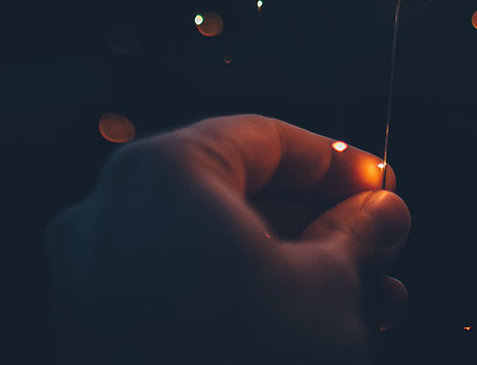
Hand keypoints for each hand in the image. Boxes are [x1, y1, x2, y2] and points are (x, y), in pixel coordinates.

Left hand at [46, 115, 410, 364]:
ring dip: (296, 265)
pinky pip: (184, 290)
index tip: (382, 186)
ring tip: (369, 297)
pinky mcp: (97, 336)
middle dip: (323, 222)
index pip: (264, 139)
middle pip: (239, 193)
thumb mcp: (331, 288)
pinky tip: (316, 325)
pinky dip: (247, 295)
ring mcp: (93, 280)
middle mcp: (111, 214)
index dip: (337, 161)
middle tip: (381, 244)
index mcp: (163, 174)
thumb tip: (382, 212)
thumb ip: (360, 233)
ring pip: (216, 246)